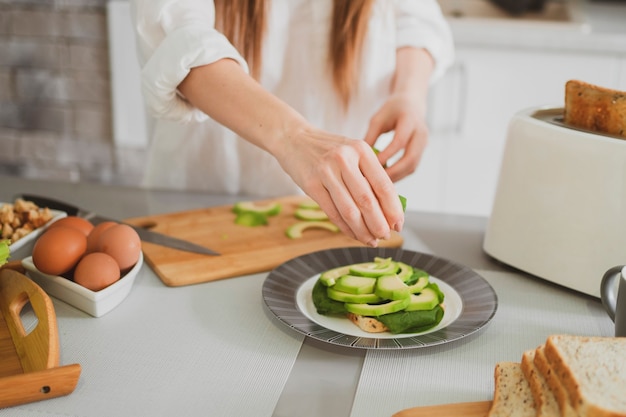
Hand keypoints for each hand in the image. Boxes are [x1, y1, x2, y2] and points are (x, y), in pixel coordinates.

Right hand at [274, 126, 403, 246]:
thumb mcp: (352, 153)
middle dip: (379, 224)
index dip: (393, 209)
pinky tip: (353, 234)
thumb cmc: (328, 149)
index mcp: (361, 150)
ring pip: (349, 210)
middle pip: (367, 200)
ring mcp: (326, 172)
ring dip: (362, 230)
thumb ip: (369, 175)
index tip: (398, 224)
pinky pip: (332, 212)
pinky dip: (345, 227)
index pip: (383, 185)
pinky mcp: (311, 184)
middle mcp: (344, 159)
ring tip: (371, 240)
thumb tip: (388, 210)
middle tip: (385, 236)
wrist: (293, 138)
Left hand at [363, 91, 428, 181]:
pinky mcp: (422, 151)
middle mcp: (421, 132)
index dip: (387, 155)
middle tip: (376, 181)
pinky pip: (412, 167)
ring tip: (379, 185)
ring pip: (413, 166)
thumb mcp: (377, 119)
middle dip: (394, 172)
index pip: (400, 141)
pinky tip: (385, 180)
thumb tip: (358, 159)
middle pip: (411, 158)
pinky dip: (399, 175)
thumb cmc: (391, 111)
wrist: (411, 104)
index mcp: (409, 120)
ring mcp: (424, 143)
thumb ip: (370, 137)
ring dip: (397, 177)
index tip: (372, 166)